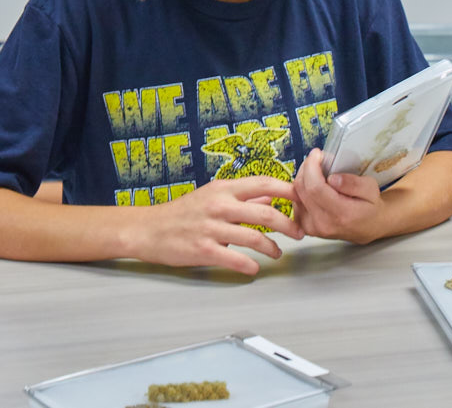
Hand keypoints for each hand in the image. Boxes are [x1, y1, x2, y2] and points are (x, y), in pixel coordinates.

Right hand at [132, 176, 303, 275]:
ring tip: (277, 253)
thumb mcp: (212, 196)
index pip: (264, 183)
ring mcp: (211, 228)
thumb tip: (269, 197)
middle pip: (266, 213)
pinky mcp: (203, 250)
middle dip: (288, 225)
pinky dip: (250, 266)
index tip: (302, 200)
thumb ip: (242, 197)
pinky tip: (254, 268)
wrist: (148, 229)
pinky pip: (235, 259)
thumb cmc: (182, 213)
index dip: (288, 191)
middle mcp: (220, 205)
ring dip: (272, 248)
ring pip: (254, 238)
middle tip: (299, 233)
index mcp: (223, 188)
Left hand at [291, 148, 384, 243]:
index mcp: (341, 214)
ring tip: (318, 173)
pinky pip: (295, 201)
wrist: (368, 227)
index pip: (315, 188)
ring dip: (303, 177)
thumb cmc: (370, 207)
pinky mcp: (305, 226)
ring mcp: (312, 227)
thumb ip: (353, 183)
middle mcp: (323, 223)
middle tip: (318, 160)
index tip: (317, 154)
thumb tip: (333, 178)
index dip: (312, 166)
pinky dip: (301, 189)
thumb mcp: (371, 189)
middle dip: (307, 168)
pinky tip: (313, 186)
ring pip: (295, 194)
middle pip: (302, 189)